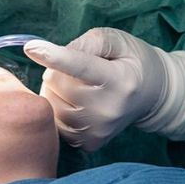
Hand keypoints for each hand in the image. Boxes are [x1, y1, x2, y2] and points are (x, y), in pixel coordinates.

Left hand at [26, 27, 184, 149]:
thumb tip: (56, 53)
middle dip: (58, 70)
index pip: (82, 66)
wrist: (153, 96)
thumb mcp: (118, 41)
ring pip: (51, 102)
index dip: (55, 56)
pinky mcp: (90, 143)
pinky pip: (55, 121)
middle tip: (79, 69)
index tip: (31, 48)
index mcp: (119, 79)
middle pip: (57, 82)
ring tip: (80, 86)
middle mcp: (108, 108)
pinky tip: (78, 104)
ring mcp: (98, 130)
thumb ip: (89, 42)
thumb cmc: (131, 62)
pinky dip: (59, 108)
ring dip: (56, 90)